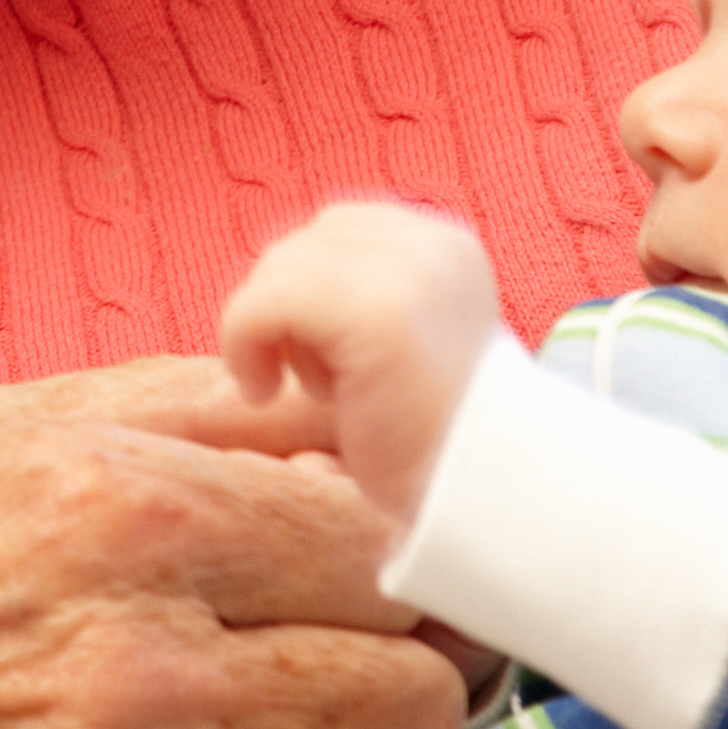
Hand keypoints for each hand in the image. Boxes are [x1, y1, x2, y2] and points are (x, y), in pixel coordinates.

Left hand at [219, 203, 499, 523]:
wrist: (484, 498)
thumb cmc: (433, 439)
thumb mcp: (403, 344)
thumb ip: (359, 296)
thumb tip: (273, 277)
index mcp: (445, 246)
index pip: (336, 230)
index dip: (307, 293)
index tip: (326, 358)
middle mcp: (430, 245)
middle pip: (301, 246)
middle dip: (287, 315)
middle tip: (318, 384)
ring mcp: (403, 273)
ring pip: (275, 272)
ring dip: (269, 336)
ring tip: (315, 393)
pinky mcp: (370, 313)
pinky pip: (261, 304)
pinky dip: (243, 346)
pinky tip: (265, 394)